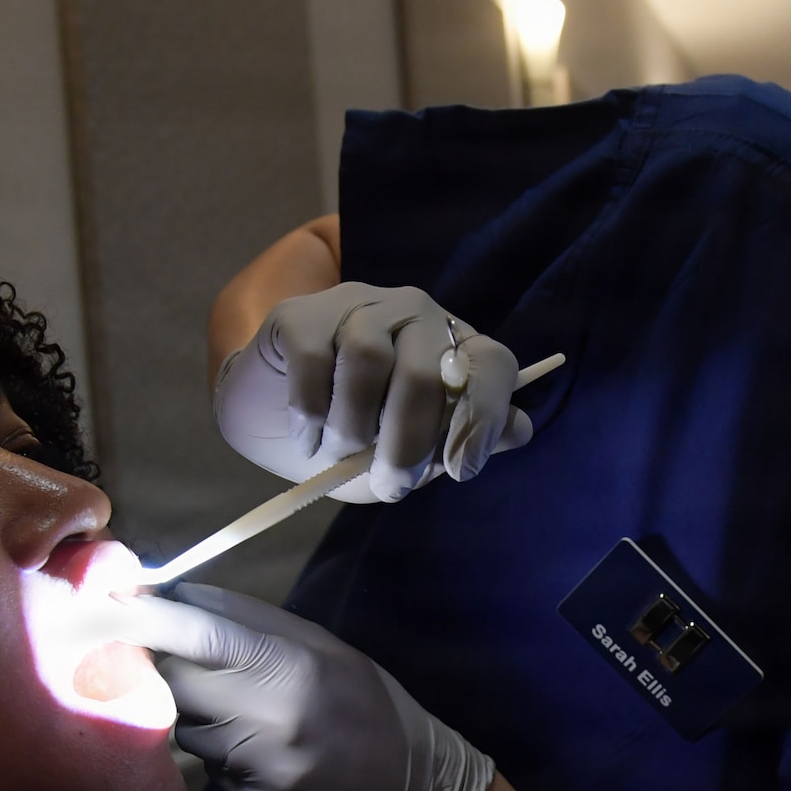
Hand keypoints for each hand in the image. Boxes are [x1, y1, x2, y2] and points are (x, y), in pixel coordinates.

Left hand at [112, 585, 493, 790]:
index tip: (110, 602)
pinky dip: (223, 753)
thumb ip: (248, 620)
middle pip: (176, 685)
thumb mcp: (321, 644)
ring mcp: (257, 772)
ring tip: (249, 713)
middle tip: (202, 663)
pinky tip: (262, 751)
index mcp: (289, 668)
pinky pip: (211, 768)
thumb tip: (178, 593)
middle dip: (175, 668)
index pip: (198, 637)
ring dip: (201, 714)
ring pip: (188, 730)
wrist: (411, 785)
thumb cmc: (364, 699)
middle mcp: (267, 722)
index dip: (148, 618)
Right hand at [215, 282, 532, 501]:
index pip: (493, 365)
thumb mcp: (415, 449)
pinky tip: (306, 440)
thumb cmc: (356, 434)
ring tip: (339, 456)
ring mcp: (358, 305)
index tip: (461, 469)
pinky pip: (314, 361)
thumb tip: (519, 430)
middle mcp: (416, 314)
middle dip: (407, 443)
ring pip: (367, 360)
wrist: (271, 415)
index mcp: (454, 346)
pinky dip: (309, 414)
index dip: (485, 417)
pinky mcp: (303, 314)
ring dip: (352, 428)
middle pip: (424, 372)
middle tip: (390, 484)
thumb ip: (462, 439)